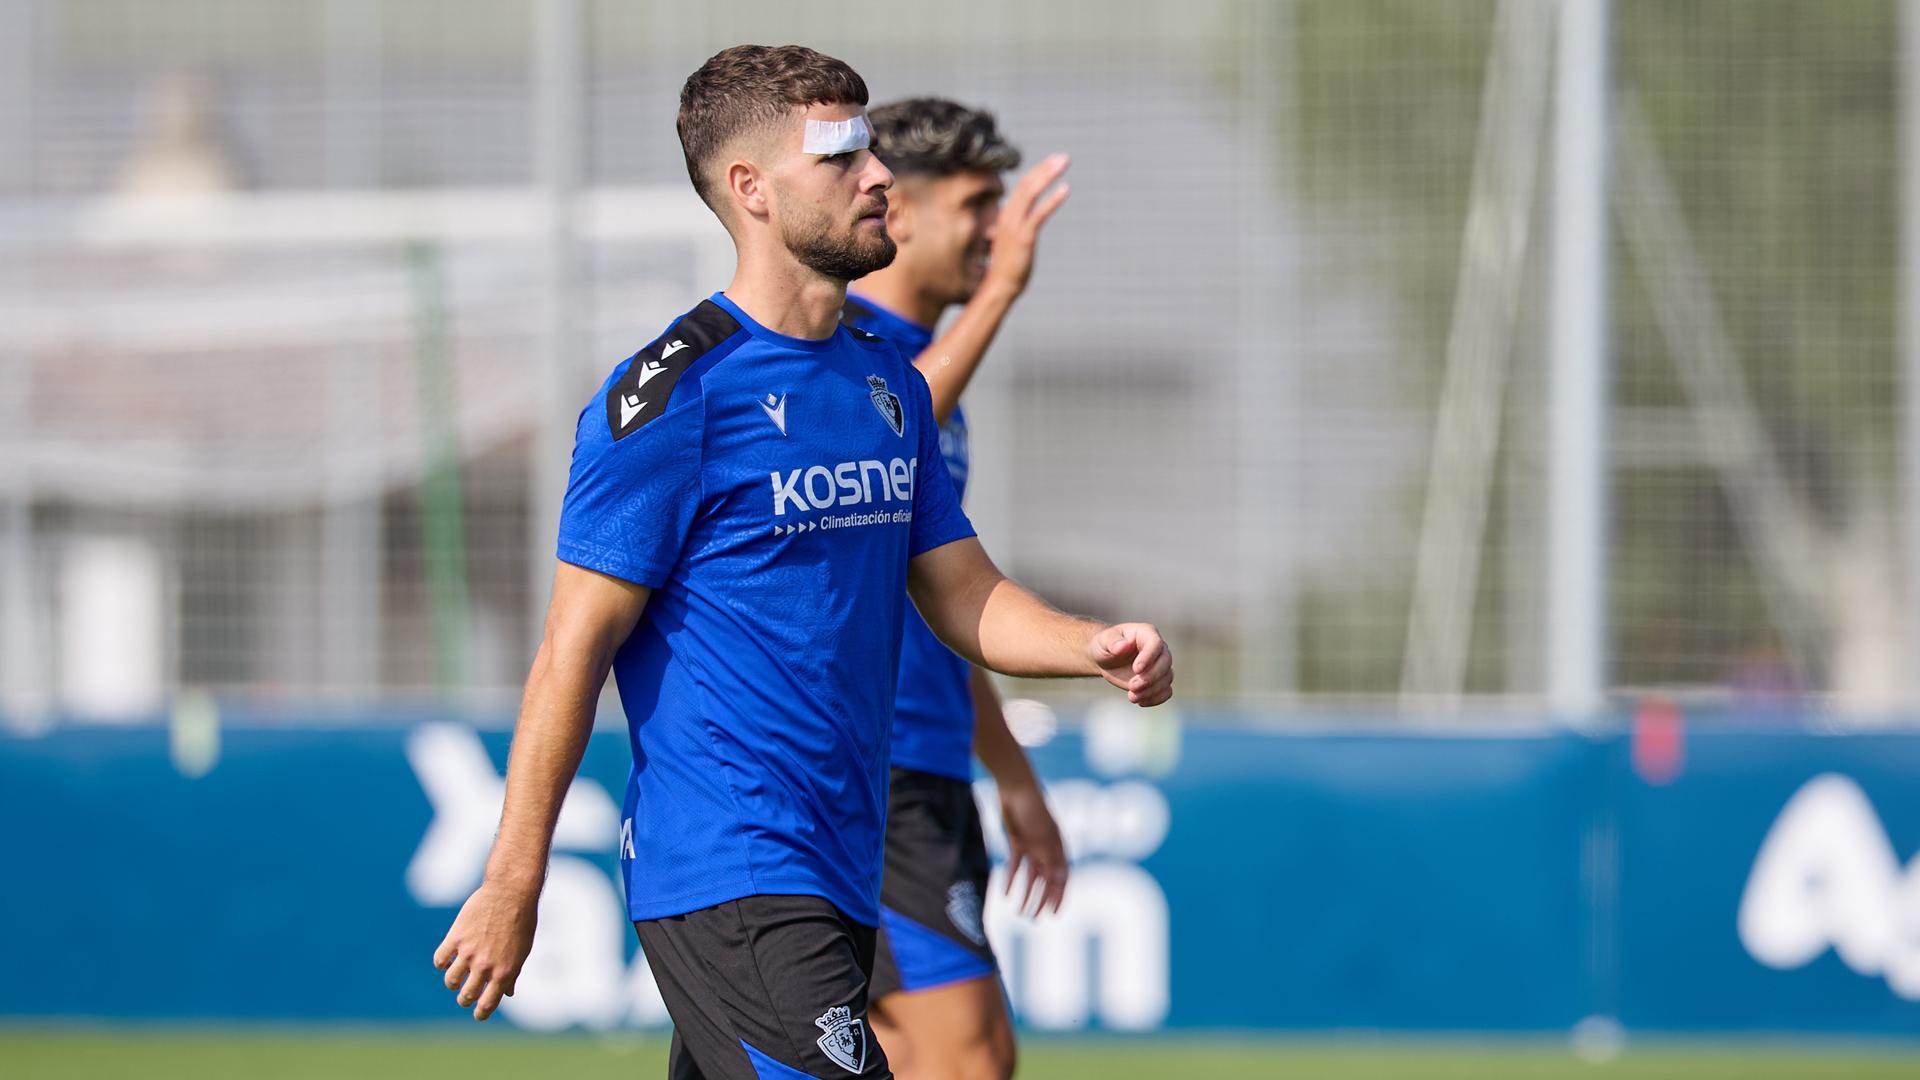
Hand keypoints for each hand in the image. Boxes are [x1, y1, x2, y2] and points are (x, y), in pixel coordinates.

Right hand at [432, 879, 539, 1020]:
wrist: (511, 892)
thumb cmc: (522, 921)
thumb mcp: (522, 950)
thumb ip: (513, 973)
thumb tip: (508, 993)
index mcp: (505, 972)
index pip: (487, 1005)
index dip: (481, 1014)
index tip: (477, 1014)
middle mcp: (486, 966)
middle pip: (466, 996)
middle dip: (465, 999)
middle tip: (465, 996)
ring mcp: (469, 952)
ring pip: (451, 981)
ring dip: (453, 982)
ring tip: (457, 975)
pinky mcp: (456, 937)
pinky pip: (440, 960)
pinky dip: (442, 963)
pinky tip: (449, 958)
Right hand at [984, 153, 1071, 294]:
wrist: (999, 286)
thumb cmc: (1005, 267)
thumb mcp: (1009, 242)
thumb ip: (1014, 230)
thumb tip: (1017, 226)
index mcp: (1005, 215)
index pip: (1022, 186)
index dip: (1038, 172)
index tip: (1052, 162)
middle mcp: (1008, 215)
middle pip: (1027, 183)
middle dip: (1045, 168)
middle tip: (1063, 157)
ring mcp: (1015, 225)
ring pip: (1031, 192)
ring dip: (1048, 175)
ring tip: (1064, 163)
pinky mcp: (1024, 237)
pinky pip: (1039, 213)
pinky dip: (1053, 199)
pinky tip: (1066, 189)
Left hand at [1000, 780, 1068, 916]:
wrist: (1015, 787)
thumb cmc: (1034, 810)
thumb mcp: (1044, 836)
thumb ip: (1051, 858)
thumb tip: (1062, 880)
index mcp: (1059, 848)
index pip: (1062, 878)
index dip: (1059, 897)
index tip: (1053, 914)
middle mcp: (1047, 849)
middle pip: (1046, 881)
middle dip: (1041, 900)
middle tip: (1034, 918)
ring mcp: (1032, 846)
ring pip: (1031, 876)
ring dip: (1027, 894)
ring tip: (1020, 911)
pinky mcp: (1017, 842)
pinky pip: (1016, 865)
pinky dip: (1012, 879)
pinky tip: (1006, 893)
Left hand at [1087, 623, 1172, 705]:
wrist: (1106, 659)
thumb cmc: (1105, 645)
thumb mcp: (1104, 641)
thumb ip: (1113, 642)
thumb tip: (1123, 647)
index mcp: (1146, 633)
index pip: (1156, 644)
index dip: (1149, 657)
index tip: (1136, 670)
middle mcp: (1158, 649)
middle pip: (1165, 662)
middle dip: (1150, 677)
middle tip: (1132, 686)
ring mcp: (1160, 665)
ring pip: (1167, 678)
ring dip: (1151, 690)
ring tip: (1132, 697)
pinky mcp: (1158, 680)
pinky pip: (1166, 691)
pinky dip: (1156, 698)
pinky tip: (1140, 702)